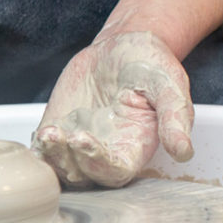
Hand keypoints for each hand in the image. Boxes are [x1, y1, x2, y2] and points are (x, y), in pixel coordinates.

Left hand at [32, 31, 193, 187]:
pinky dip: (39, 149)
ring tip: (48, 135)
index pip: (113, 172)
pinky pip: (45, 150)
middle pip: (83, 175)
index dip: (97, 163)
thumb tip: (184, 152)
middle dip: (68, 160)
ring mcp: (79, 142)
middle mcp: (105, 152)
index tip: (84, 140)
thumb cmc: (151, 67)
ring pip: (61, 167)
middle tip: (59, 137)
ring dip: (51, 157)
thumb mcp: (169, 85)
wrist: (122, 47)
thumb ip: (175, 118)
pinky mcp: (59, 129)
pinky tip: (40, 135)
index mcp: (133, 149)